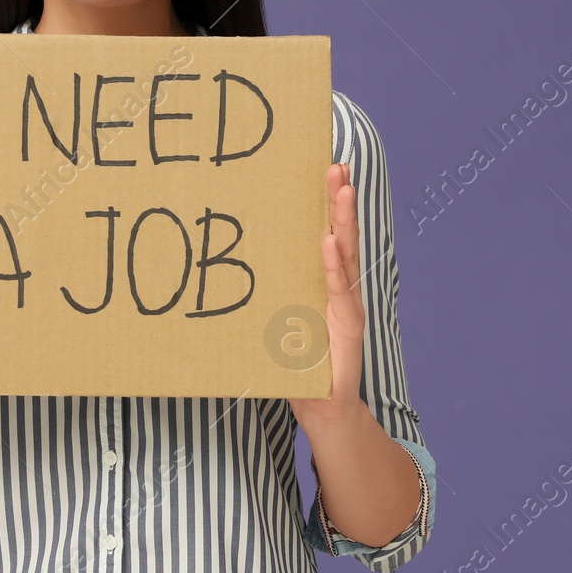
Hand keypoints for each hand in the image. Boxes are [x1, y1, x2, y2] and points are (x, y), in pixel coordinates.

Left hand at [288, 163, 367, 432]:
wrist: (324, 407)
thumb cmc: (299, 362)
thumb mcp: (279, 319)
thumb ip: (269, 295)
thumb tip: (223, 269)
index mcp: (327, 283)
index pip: (331, 234)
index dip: (330, 203)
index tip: (328, 168)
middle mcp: (342, 288)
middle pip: (343, 235)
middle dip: (340, 199)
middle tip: (337, 164)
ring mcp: (348, 306)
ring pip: (346, 254)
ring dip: (343, 220)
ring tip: (342, 188)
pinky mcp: (347, 328)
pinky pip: (338, 291)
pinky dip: (333, 266)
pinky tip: (328, 242)